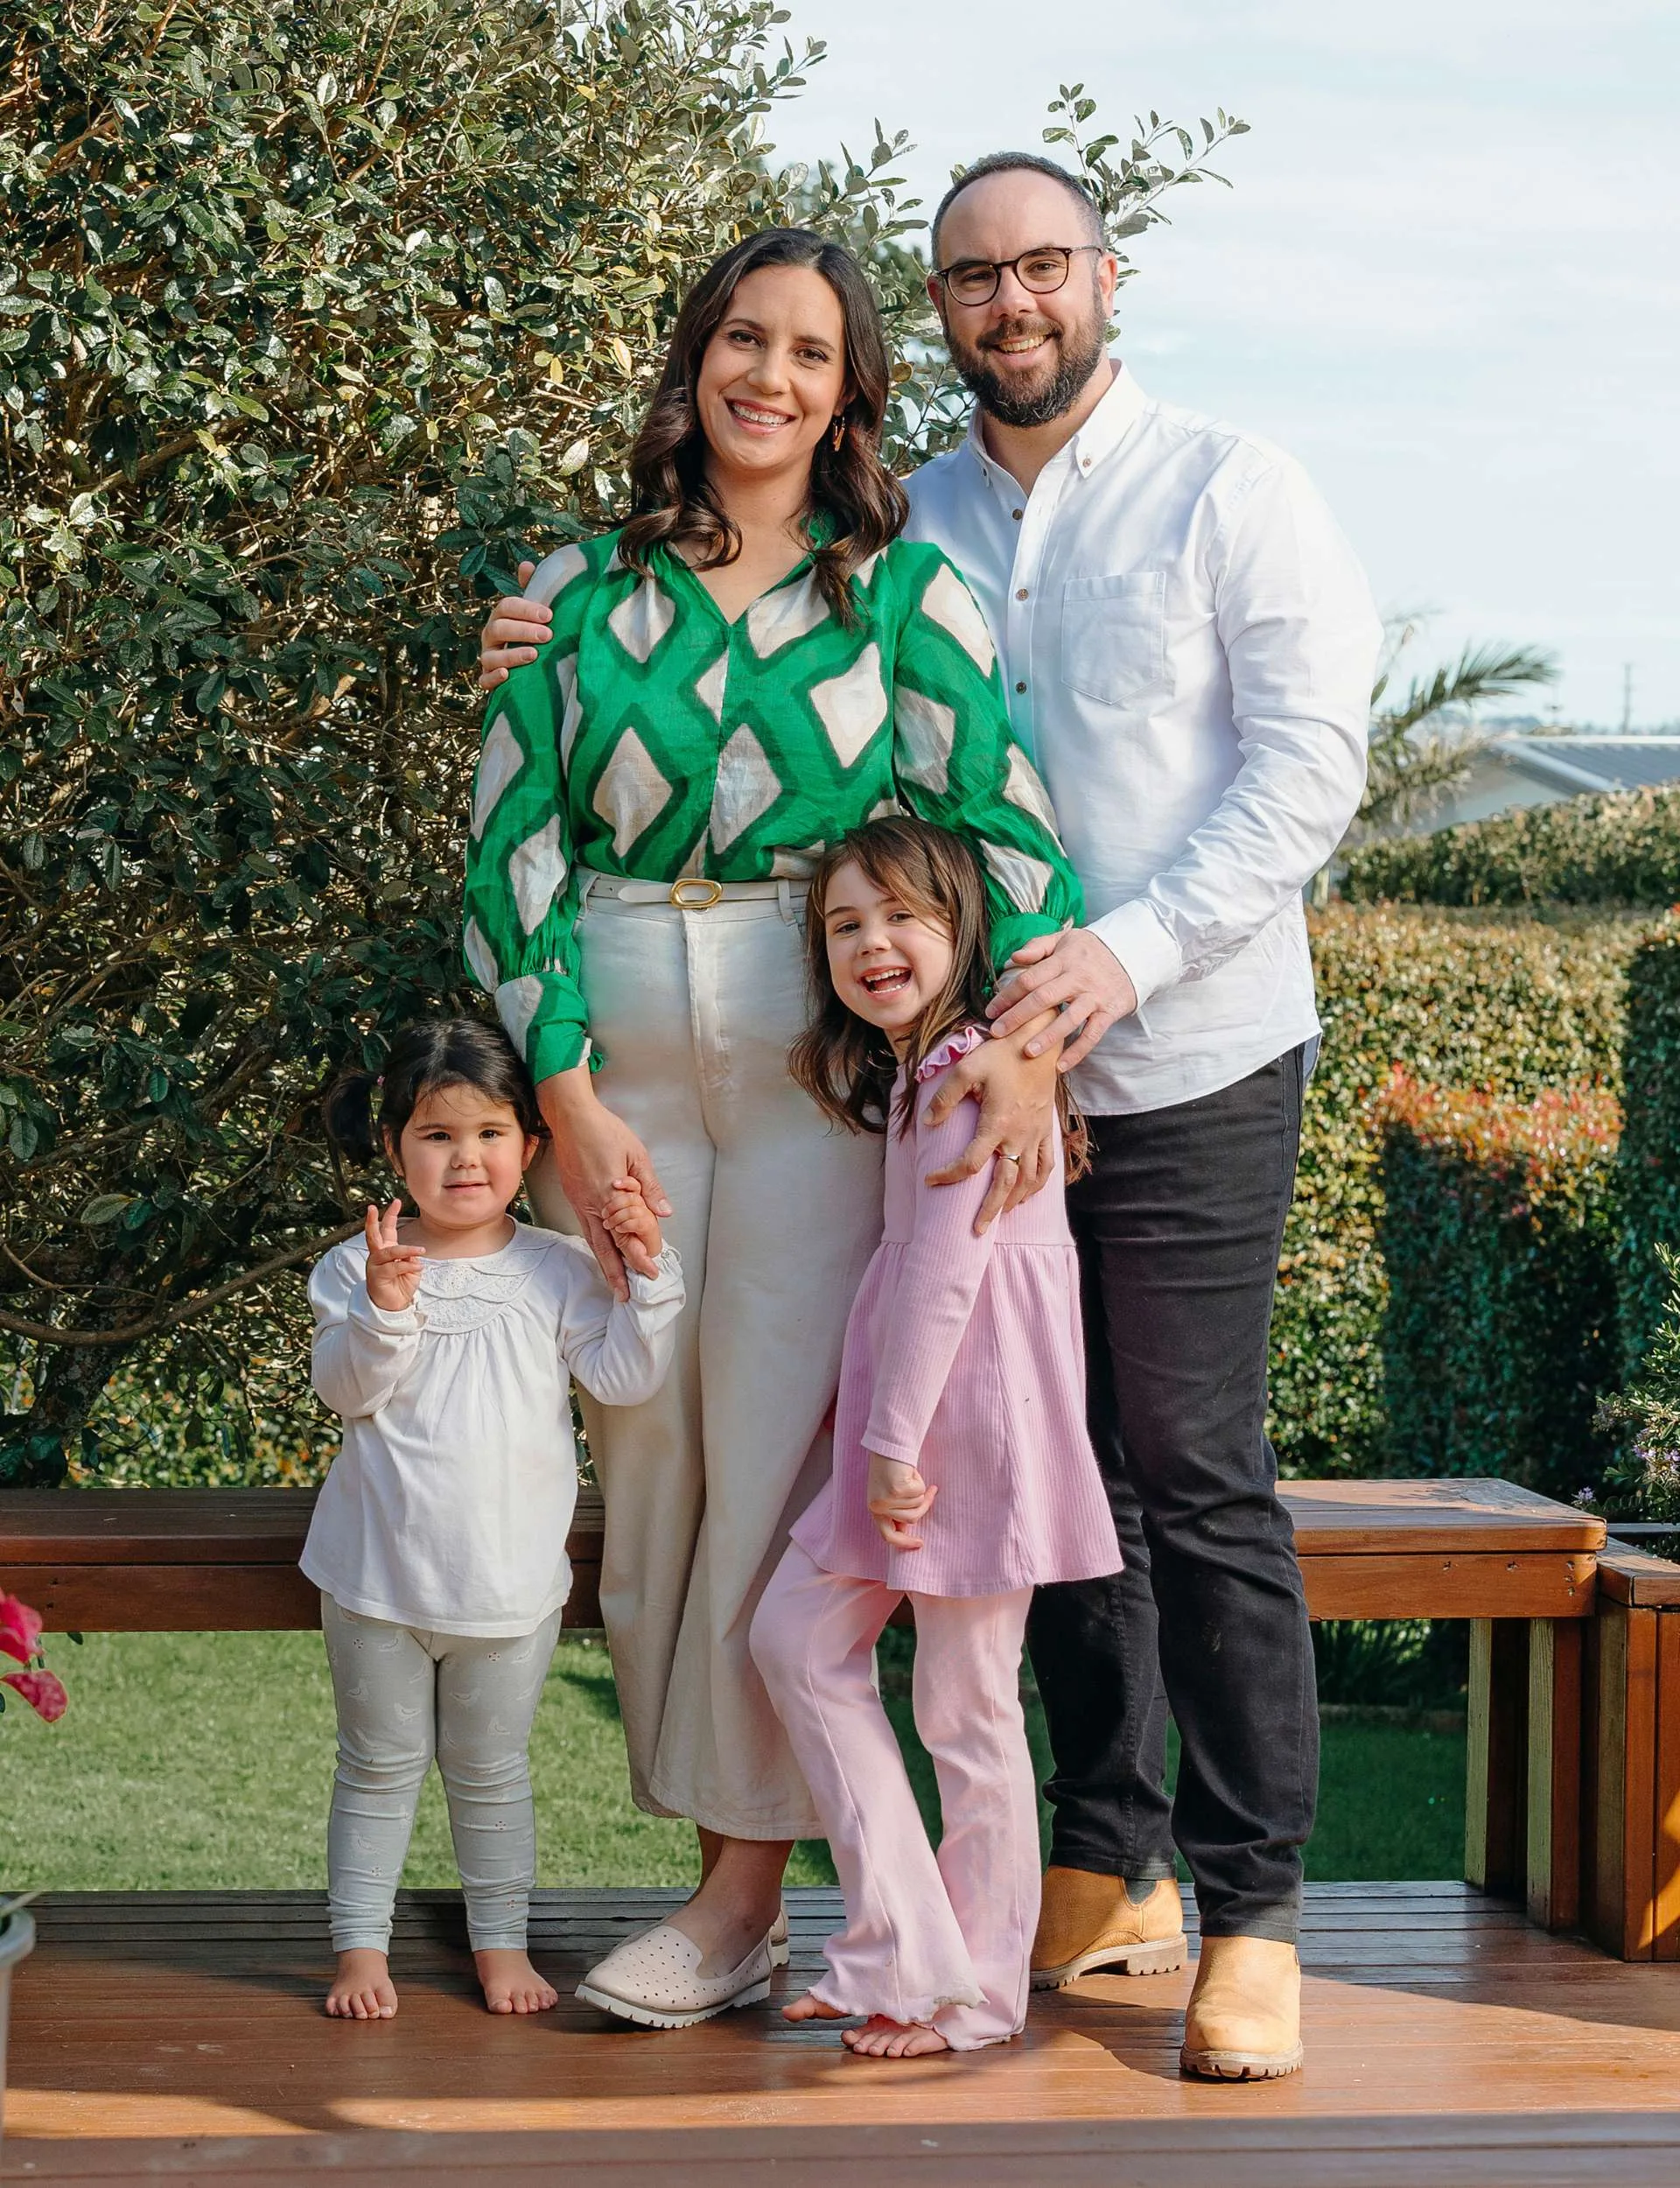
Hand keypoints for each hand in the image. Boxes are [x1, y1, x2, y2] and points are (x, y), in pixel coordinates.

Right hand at [363, 1200, 423, 1312]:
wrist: (394, 1305)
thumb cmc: (402, 1285)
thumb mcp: (412, 1268)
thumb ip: (410, 1257)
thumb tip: (411, 1252)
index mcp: (386, 1250)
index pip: (387, 1229)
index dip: (391, 1214)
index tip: (397, 1200)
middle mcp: (378, 1255)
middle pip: (372, 1235)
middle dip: (371, 1221)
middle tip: (371, 1207)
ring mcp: (375, 1265)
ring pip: (388, 1252)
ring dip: (406, 1250)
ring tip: (420, 1250)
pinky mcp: (377, 1276)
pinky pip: (394, 1267)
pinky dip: (408, 1265)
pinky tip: (418, 1266)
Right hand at [478, 561, 553, 690]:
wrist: (531, 670)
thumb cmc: (533, 635)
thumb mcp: (534, 613)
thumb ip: (532, 589)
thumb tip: (526, 564)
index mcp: (501, 617)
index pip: (507, 607)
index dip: (526, 609)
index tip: (549, 615)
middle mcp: (490, 636)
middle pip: (499, 629)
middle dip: (523, 631)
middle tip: (548, 635)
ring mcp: (488, 658)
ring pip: (491, 655)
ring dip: (512, 655)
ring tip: (534, 654)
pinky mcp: (488, 680)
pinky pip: (484, 680)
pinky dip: (493, 678)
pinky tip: (506, 675)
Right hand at [539, 1066, 671, 1299]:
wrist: (571, 1117)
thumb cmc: (606, 1131)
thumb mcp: (636, 1154)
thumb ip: (650, 1186)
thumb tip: (664, 1212)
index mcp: (610, 1195)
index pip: (626, 1235)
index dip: (638, 1256)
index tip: (649, 1273)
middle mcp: (592, 1204)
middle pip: (605, 1247)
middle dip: (616, 1273)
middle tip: (625, 1296)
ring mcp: (580, 1202)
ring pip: (593, 1240)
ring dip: (604, 1264)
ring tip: (613, 1284)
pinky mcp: (574, 1196)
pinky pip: (585, 1227)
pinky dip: (594, 1245)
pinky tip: (600, 1252)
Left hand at [867, 1453, 936, 1550]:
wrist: (888, 1446)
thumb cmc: (890, 1469)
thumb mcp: (890, 1494)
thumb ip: (896, 1511)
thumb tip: (906, 1528)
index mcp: (874, 1509)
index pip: (888, 1536)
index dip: (905, 1542)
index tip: (920, 1543)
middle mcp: (878, 1506)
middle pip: (911, 1519)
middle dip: (924, 1506)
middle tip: (931, 1492)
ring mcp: (887, 1499)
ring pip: (917, 1505)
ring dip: (920, 1491)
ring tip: (913, 1476)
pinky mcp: (896, 1489)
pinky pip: (919, 1492)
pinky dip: (919, 1481)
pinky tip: (910, 1471)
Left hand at [923, 1023, 1061, 1229]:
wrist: (1039, 1043)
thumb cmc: (1000, 1054)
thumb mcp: (966, 1069)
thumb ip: (945, 1098)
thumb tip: (928, 1123)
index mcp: (995, 1124)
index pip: (970, 1162)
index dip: (948, 1175)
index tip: (931, 1180)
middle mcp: (1018, 1135)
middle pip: (1004, 1183)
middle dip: (990, 1209)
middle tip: (976, 1230)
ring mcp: (1035, 1135)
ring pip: (1028, 1179)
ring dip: (1014, 1200)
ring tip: (1000, 1215)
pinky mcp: (1046, 1130)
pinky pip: (1047, 1165)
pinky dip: (1038, 1184)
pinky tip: (1028, 1193)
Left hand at [986, 928, 1138, 1071]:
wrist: (1134, 953)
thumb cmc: (1091, 950)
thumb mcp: (1065, 938)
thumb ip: (1038, 946)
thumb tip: (1013, 958)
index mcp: (1063, 960)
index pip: (1029, 979)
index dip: (1007, 995)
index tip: (991, 1011)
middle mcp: (1078, 979)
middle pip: (1042, 998)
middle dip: (1017, 1017)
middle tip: (997, 1033)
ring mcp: (1094, 997)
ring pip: (1068, 1019)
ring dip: (1047, 1037)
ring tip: (1027, 1052)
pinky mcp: (1109, 1012)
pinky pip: (1092, 1035)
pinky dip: (1077, 1052)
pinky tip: (1060, 1066)